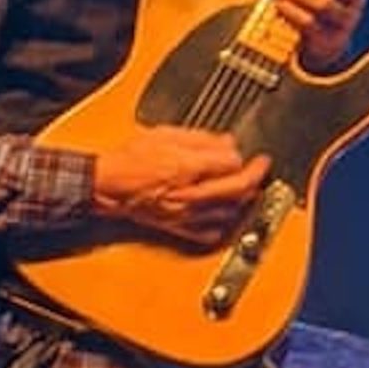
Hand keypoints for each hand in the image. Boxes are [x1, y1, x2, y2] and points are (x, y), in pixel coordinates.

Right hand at [90, 124, 269, 242]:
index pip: (231, 162)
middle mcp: (190, 193)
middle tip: (261, 166)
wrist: (106, 186)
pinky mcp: (179, 228)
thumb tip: (224, 141)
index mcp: (186, 166)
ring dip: (243, 198)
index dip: (240, 155)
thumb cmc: (129, 160)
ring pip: (229, 211)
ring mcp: (186, 214)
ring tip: (246, 187)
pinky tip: (224, 213)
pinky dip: (223, 223)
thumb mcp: (164, 135)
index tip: (243, 151)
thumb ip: (198, 138)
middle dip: (256, 175)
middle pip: (238, 188)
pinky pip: (210, 233)